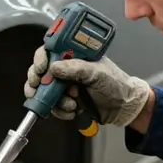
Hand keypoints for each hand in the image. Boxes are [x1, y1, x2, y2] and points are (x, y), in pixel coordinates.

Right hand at [25, 46, 151, 127]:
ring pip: (44, 91)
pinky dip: (60, 110)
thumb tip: (54, 67)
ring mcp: (65, 86)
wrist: (125, 107)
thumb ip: (76, 69)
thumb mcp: (97, 73)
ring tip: (70, 103)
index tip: (40, 68)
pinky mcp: (66, 101)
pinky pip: (53, 106)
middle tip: (38, 86)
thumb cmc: (116, 84)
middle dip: (37, 80)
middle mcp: (67, 70)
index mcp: (74, 56)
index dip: (41, 59)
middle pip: (41, 71)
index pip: (50, 51)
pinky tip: (72, 111)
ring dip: (52, 99)